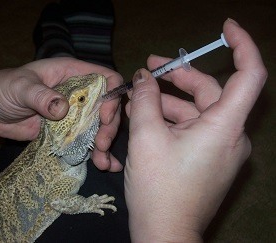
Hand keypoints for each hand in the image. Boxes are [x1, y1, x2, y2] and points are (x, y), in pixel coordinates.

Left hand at [0, 57, 122, 171]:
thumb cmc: (3, 88)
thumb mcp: (19, 87)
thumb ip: (40, 95)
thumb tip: (62, 109)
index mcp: (72, 73)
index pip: (105, 78)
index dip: (111, 96)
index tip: (104, 117)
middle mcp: (79, 93)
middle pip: (107, 107)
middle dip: (109, 126)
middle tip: (101, 144)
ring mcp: (75, 114)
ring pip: (99, 126)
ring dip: (104, 144)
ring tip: (103, 163)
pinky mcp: (67, 131)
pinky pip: (86, 141)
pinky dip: (95, 153)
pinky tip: (104, 164)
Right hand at [124, 19, 266, 241]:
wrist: (163, 234)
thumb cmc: (158, 187)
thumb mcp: (146, 137)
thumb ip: (145, 100)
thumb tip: (143, 77)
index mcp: (224, 126)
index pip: (249, 74)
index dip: (241, 45)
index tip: (225, 28)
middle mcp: (230, 135)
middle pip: (210, 91)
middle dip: (177, 77)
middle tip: (149, 68)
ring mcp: (220, 149)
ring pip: (197, 111)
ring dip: (168, 102)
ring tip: (137, 98)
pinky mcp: (209, 159)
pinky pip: (193, 129)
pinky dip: (172, 119)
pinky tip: (146, 117)